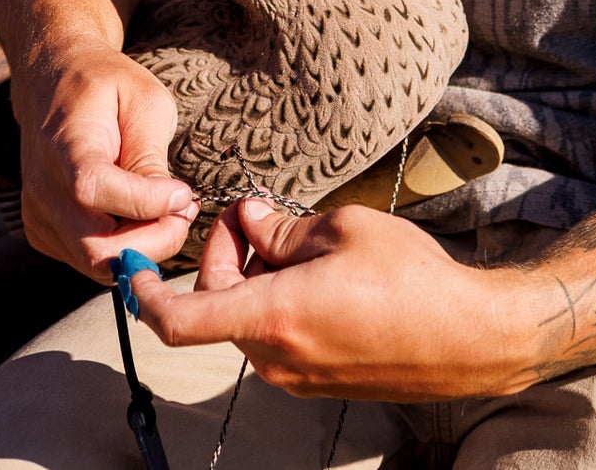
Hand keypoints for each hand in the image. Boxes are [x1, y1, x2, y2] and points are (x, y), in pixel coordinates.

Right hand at [17, 41, 197, 278]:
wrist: (56, 83)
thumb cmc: (107, 87)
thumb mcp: (144, 102)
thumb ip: (150, 156)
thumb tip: (169, 206)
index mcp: (65, 146)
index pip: (94, 190)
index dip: (145, 204)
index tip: (184, 194)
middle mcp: (44, 189)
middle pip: (96, 249)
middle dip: (154, 241)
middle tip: (184, 210)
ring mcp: (38, 217)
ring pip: (97, 263)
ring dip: (143, 246)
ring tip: (167, 209)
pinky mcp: (44, 233)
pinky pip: (90, 259)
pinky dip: (123, 247)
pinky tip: (139, 215)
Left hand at [131, 200, 545, 400]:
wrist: (466, 337)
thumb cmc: (410, 278)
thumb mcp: (341, 229)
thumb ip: (280, 228)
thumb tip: (248, 220)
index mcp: (272, 318)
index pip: (178, 320)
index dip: (142, 294)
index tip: (129, 268)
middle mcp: (274, 357)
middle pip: (215, 305)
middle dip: (224, 255)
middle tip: (258, 216)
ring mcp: (296, 375)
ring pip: (245, 318)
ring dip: (254, 277)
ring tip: (298, 238)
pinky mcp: (317, 379)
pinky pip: (275, 334)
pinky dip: (276, 299)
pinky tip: (316, 269)